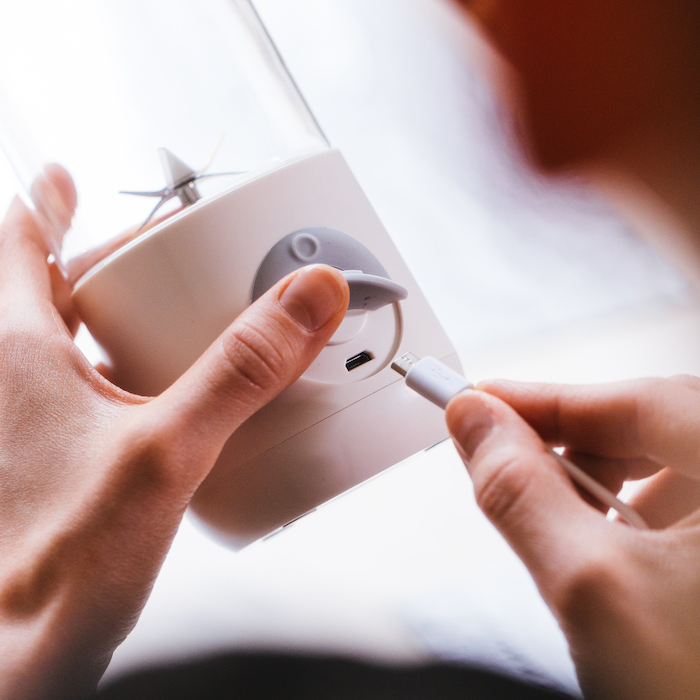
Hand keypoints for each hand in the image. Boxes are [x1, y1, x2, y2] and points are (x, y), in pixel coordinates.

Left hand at [0, 167, 348, 699]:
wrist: (22, 660)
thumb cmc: (56, 566)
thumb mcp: (166, 450)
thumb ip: (241, 371)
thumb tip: (307, 299)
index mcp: (20, 354)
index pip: (19, 245)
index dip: (45, 204)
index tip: (69, 176)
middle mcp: (21, 381)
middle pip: (56, 291)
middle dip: (109, 265)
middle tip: (166, 256)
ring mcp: (40, 424)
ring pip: (79, 344)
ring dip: (126, 323)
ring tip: (184, 319)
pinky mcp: (67, 461)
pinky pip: (101, 396)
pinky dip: (138, 380)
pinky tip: (182, 400)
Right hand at [446, 377, 699, 699]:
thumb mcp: (594, 588)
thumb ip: (522, 492)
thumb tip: (476, 424)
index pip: (638, 400)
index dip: (546, 398)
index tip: (482, 401)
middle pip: (653, 427)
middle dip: (571, 442)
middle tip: (503, 456)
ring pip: (667, 463)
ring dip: (601, 483)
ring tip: (562, 525)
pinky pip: (684, 503)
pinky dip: (631, 513)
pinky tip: (607, 549)